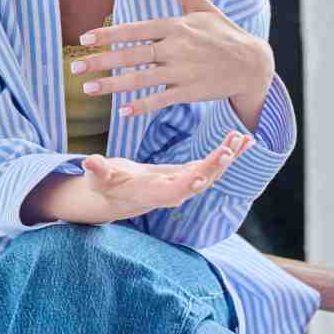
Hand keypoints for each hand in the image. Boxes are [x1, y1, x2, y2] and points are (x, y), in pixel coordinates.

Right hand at [63, 132, 254, 223]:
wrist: (120, 192)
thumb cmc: (106, 184)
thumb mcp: (98, 177)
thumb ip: (97, 171)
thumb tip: (88, 163)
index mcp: (155, 193)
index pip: (175, 192)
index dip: (189, 184)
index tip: (201, 174)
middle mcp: (175, 192)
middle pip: (200, 181)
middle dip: (216, 166)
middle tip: (230, 148)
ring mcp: (186, 183)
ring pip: (212, 171)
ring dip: (228, 156)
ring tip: (244, 139)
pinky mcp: (191, 173)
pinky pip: (213, 163)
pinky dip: (228, 152)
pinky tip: (243, 139)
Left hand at [79, 0, 273, 118]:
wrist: (251, 64)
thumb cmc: (223, 32)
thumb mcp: (203, 5)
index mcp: (176, 26)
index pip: (136, 29)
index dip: (110, 34)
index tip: (86, 39)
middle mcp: (177, 48)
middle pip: (133, 55)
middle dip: (102, 61)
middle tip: (75, 68)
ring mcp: (183, 72)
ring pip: (142, 79)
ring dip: (113, 86)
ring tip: (89, 89)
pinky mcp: (190, 92)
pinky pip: (161, 100)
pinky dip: (142, 106)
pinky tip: (122, 111)